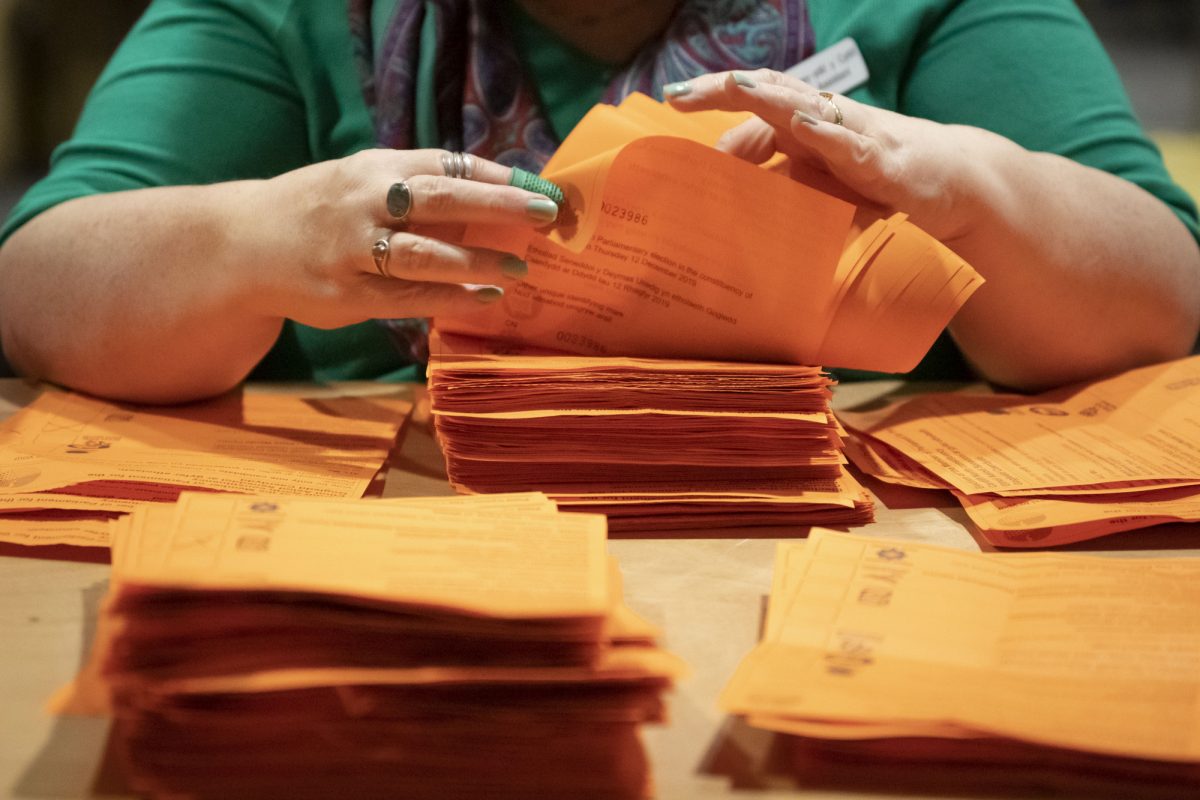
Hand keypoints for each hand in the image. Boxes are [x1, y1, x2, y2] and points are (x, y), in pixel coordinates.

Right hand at [237, 148, 559, 328]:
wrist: (243, 243)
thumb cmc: (321, 211)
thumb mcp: (363, 183)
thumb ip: (416, 190)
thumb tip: (495, 199)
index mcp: (375, 167)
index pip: (447, 163)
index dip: (498, 173)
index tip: (542, 184)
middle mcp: (365, 202)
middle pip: (443, 198)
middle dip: (500, 204)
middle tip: (547, 213)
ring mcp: (354, 249)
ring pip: (426, 252)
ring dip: (479, 259)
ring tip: (521, 266)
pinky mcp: (348, 293)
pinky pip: (409, 297)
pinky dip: (452, 298)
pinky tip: (487, 299)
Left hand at [665, 70, 995, 240]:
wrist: (948, 181)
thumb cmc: (873, 174)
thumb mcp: (815, 175)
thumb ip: (772, 170)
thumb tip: (721, 172)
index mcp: (802, 121)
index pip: (750, 100)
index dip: (712, 96)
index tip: (670, 100)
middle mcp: (823, 118)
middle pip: (767, 91)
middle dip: (723, 87)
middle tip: (678, 93)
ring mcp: (854, 134)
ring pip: (804, 106)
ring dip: (767, 96)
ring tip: (733, 86)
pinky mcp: (883, 160)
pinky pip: (852, 143)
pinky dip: (827, 133)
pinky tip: (803, 125)